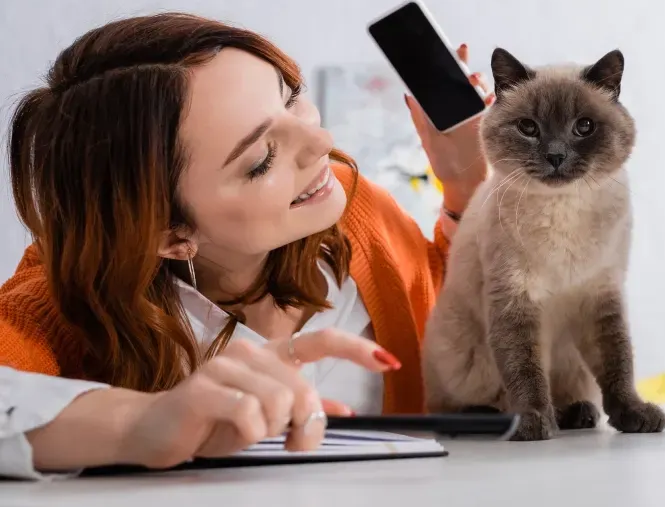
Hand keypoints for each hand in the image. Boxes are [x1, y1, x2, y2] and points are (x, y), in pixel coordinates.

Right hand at [115, 329, 398, 468]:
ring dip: (273, 431)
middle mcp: (249, 352)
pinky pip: (250, 414)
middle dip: (307, 424)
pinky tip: (233, 434)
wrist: (154, 431)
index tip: (389, 362)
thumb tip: (344, 411)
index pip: (321, 341)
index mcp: (269, 355)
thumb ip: (301, 408)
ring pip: (280, 401)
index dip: (356, 350)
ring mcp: (224, 366)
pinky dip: (250, 433)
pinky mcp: (203, 388)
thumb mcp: (264, 416)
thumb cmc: (212, 422)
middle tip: (296, 445)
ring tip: (252, 436)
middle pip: (304, 387)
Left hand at [405, 44, 493, 213]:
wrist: (465, 184)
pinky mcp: (488, 121)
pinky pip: (492, 104)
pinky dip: (490, 97)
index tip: (442, 50)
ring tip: (473, 79)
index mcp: (443, 110)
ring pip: (478, 88)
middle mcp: (460, 108)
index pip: (442, 82)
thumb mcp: (430, 141)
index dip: (443, 65)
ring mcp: (475, 114)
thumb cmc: (444, 163)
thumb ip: (421, 119)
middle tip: (461, 51)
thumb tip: (409, 96)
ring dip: (477, 80)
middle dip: (462, 64)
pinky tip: (488, 96)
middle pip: (461, 80)